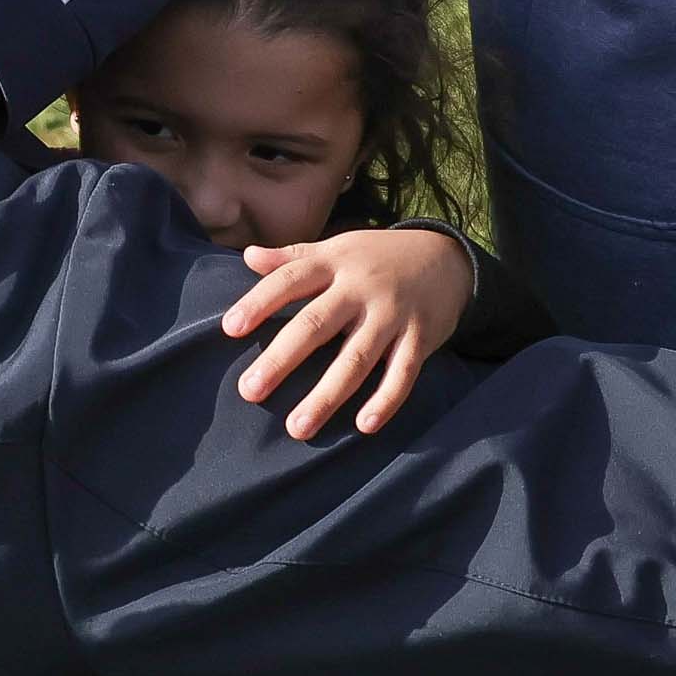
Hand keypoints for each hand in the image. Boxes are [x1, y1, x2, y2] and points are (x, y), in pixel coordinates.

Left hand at [221, 230, 473, 439]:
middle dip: (282, 359)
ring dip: (327, 395)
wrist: (447, 258)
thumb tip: (247, 256)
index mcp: (335, 263)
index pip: (290, 280)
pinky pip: (403, 374)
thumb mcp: (337, 248)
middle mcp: (361, 288)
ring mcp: (392, 315)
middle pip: (316, 324)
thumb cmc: (377, 258)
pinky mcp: (420, 338)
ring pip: (356, 358)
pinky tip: (363, 425)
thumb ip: (293, 256)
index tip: (229, 328)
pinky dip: (385, 400)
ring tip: (297, 427)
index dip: (259, 302)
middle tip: (249, 391)